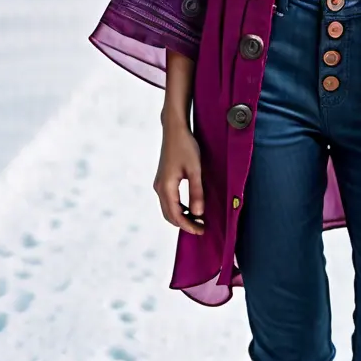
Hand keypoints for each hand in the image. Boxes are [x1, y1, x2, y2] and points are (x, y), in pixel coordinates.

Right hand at [154, 120, 205, 235]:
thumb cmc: (185, 146)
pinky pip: (168, 200)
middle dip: (184, 224)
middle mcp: (159, 187)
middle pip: (169, 215)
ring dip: (181, 217)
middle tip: (201, 227)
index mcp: (166, 187)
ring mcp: (159, 183)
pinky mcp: (162, 179)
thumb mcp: (195, 169)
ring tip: (198, 219)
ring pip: (168, 209)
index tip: (202, 231)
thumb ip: (196, 192)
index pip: (176, 215)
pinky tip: (190, 207)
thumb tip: (198, 214)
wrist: (174, 129)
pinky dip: (178, 208)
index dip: (188, 226)